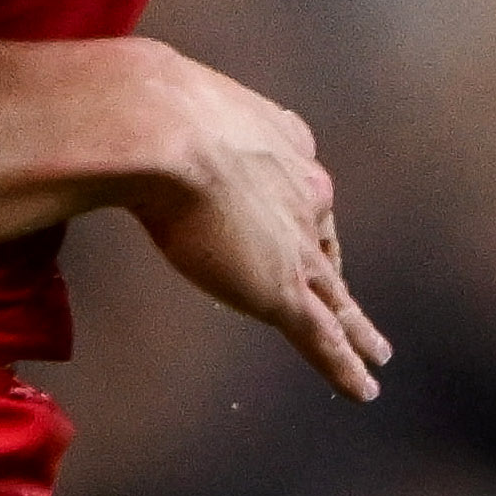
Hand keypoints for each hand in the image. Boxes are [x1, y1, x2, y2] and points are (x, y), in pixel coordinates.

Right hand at [117, 48, 389, 402]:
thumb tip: (119, 122)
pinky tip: (362, 389)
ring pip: (336, 297)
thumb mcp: (173, 106)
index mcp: (282, 144)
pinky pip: (324, 337)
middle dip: (332, 272)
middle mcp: (303, 192)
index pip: (300, 190)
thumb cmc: (153, 110)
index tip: (305, 227)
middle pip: (324, 244)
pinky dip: (346, 366)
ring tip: (376, 354)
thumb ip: (167, 123)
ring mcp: (297, 245)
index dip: (303, 216)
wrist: (161, 128)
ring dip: (357, 329)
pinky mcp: (285, 290)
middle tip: (344, 298)